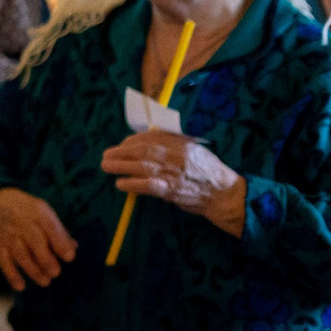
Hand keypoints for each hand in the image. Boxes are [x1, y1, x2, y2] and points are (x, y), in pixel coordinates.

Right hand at [0, 187, 77, 289]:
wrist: (0, 204)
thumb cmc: (31, 213)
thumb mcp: (46, 215)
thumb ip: (59, 232)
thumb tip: (73, 248)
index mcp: (38, 212)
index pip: (50, 227)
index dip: (60, 242)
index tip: (69, 258)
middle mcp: (22, 222)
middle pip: (33, 240)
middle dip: (45, 259)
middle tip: (56, 273)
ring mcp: (9, 234)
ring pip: (20, 253)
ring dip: (32, 270)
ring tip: (45, 282)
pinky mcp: (0, 244)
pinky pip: (3, 260)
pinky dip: (11, 274)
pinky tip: (20, 286)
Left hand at [102, 131, 247, 233]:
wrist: (224, 194)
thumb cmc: (207, 172)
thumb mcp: (194, 149)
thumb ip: (174, 142)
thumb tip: (147, 138)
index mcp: (182, 143)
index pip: (151, 137)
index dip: (132, 140)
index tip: (122, 144)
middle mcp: (176, 155)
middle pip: (142, 150)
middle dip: (121, 151)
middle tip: (106, 155)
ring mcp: (173, 173)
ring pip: (141, 166)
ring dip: (120, 166)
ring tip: (106, 166)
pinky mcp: (172, 190)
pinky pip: (147, 185)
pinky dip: (132, 184)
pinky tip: (120, 184)